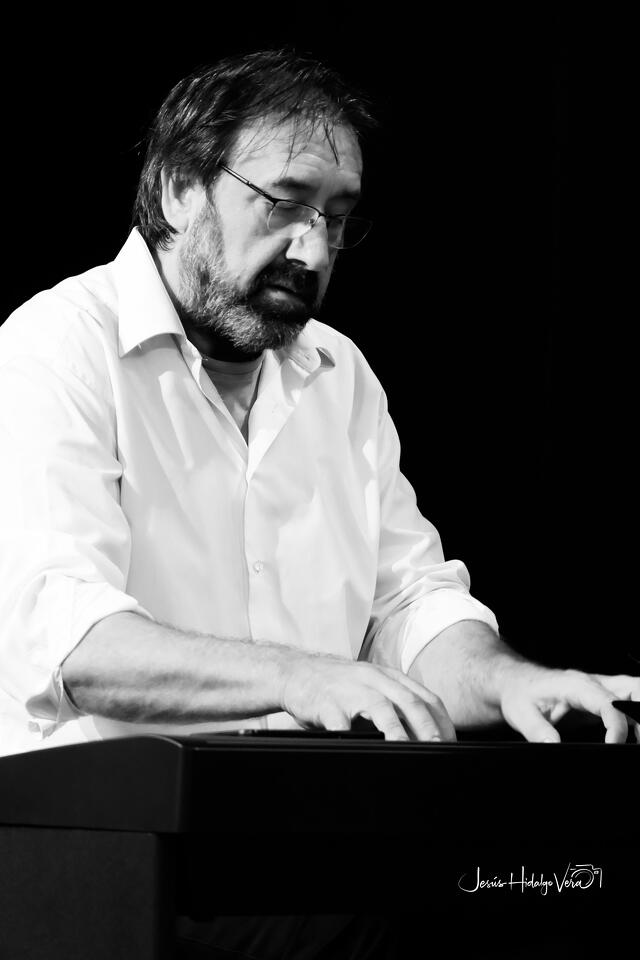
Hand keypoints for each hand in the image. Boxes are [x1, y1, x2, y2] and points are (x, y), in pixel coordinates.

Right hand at [281, 654, 455, 740]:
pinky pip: (340, 720)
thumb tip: (425, 736)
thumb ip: (396, 704)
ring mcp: (350, 690)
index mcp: (388, 677)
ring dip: (397, 731)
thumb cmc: (337, 686)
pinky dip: (351, 735)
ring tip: (406, 750)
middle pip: (409, 702)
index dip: (443, 722)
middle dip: (428, 728)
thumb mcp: (371, 686)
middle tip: (439, 750)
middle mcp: (374, 679)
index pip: (426, 698)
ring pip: (380, 708)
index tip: (452, 744)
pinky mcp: (326, 702)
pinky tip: (357, 749)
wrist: (295, 671)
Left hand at [499, 667, 639, 742]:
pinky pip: (628, 704)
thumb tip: (553, 746)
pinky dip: (636, 719)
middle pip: (634, 688)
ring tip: (638, 740)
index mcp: (576, 685)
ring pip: (635, 691)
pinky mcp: (600, 700)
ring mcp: (599, 690)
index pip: (609, 703)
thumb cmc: (519, 693)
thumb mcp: (521, 714)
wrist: (515, 682)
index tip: (614, 746)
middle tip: (639, 740)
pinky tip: (634, 738)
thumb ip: (538, 731)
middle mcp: (593, 684)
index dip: (617, 726)